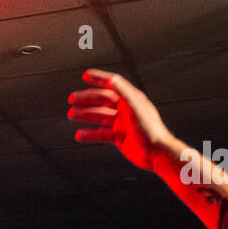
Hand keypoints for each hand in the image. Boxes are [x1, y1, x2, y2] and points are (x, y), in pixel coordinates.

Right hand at [66, 69, 180, 170]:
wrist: (156, 153)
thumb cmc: (151, 130)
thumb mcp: (136, 107)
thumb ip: (124, 92)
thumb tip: (112, 79)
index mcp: (131, 99)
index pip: (113, 85)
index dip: (99, 79)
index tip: (86, 75)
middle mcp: (125, 110)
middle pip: (102, 101)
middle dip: (87, 99)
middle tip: (72, 98)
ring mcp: (121, 123)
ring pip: (99, 117)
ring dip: (85, 115)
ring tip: (72, 114)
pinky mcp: (118, 137)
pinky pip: (101, 134)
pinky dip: (90, 134)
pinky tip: (79, 135)